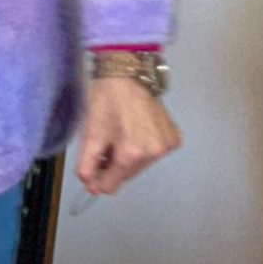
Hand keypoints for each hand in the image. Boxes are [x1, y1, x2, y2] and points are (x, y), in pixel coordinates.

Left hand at [76, 77, 181, 196]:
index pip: (112, 184)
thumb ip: (87, 165)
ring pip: (141, 166)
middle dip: (113, 166)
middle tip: (106, 145)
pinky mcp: (175, 138)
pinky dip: (144, 149)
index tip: (92, 169)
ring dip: (129, 158)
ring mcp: (167, 146)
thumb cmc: (104, 102)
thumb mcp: (89, 134)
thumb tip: (91, 187)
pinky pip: (155, 154)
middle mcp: (154, 153)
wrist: (127, 76)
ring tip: (121, 135)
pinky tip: (136, 132)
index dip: (98, 180)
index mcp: (131, 154)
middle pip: (128, 175)